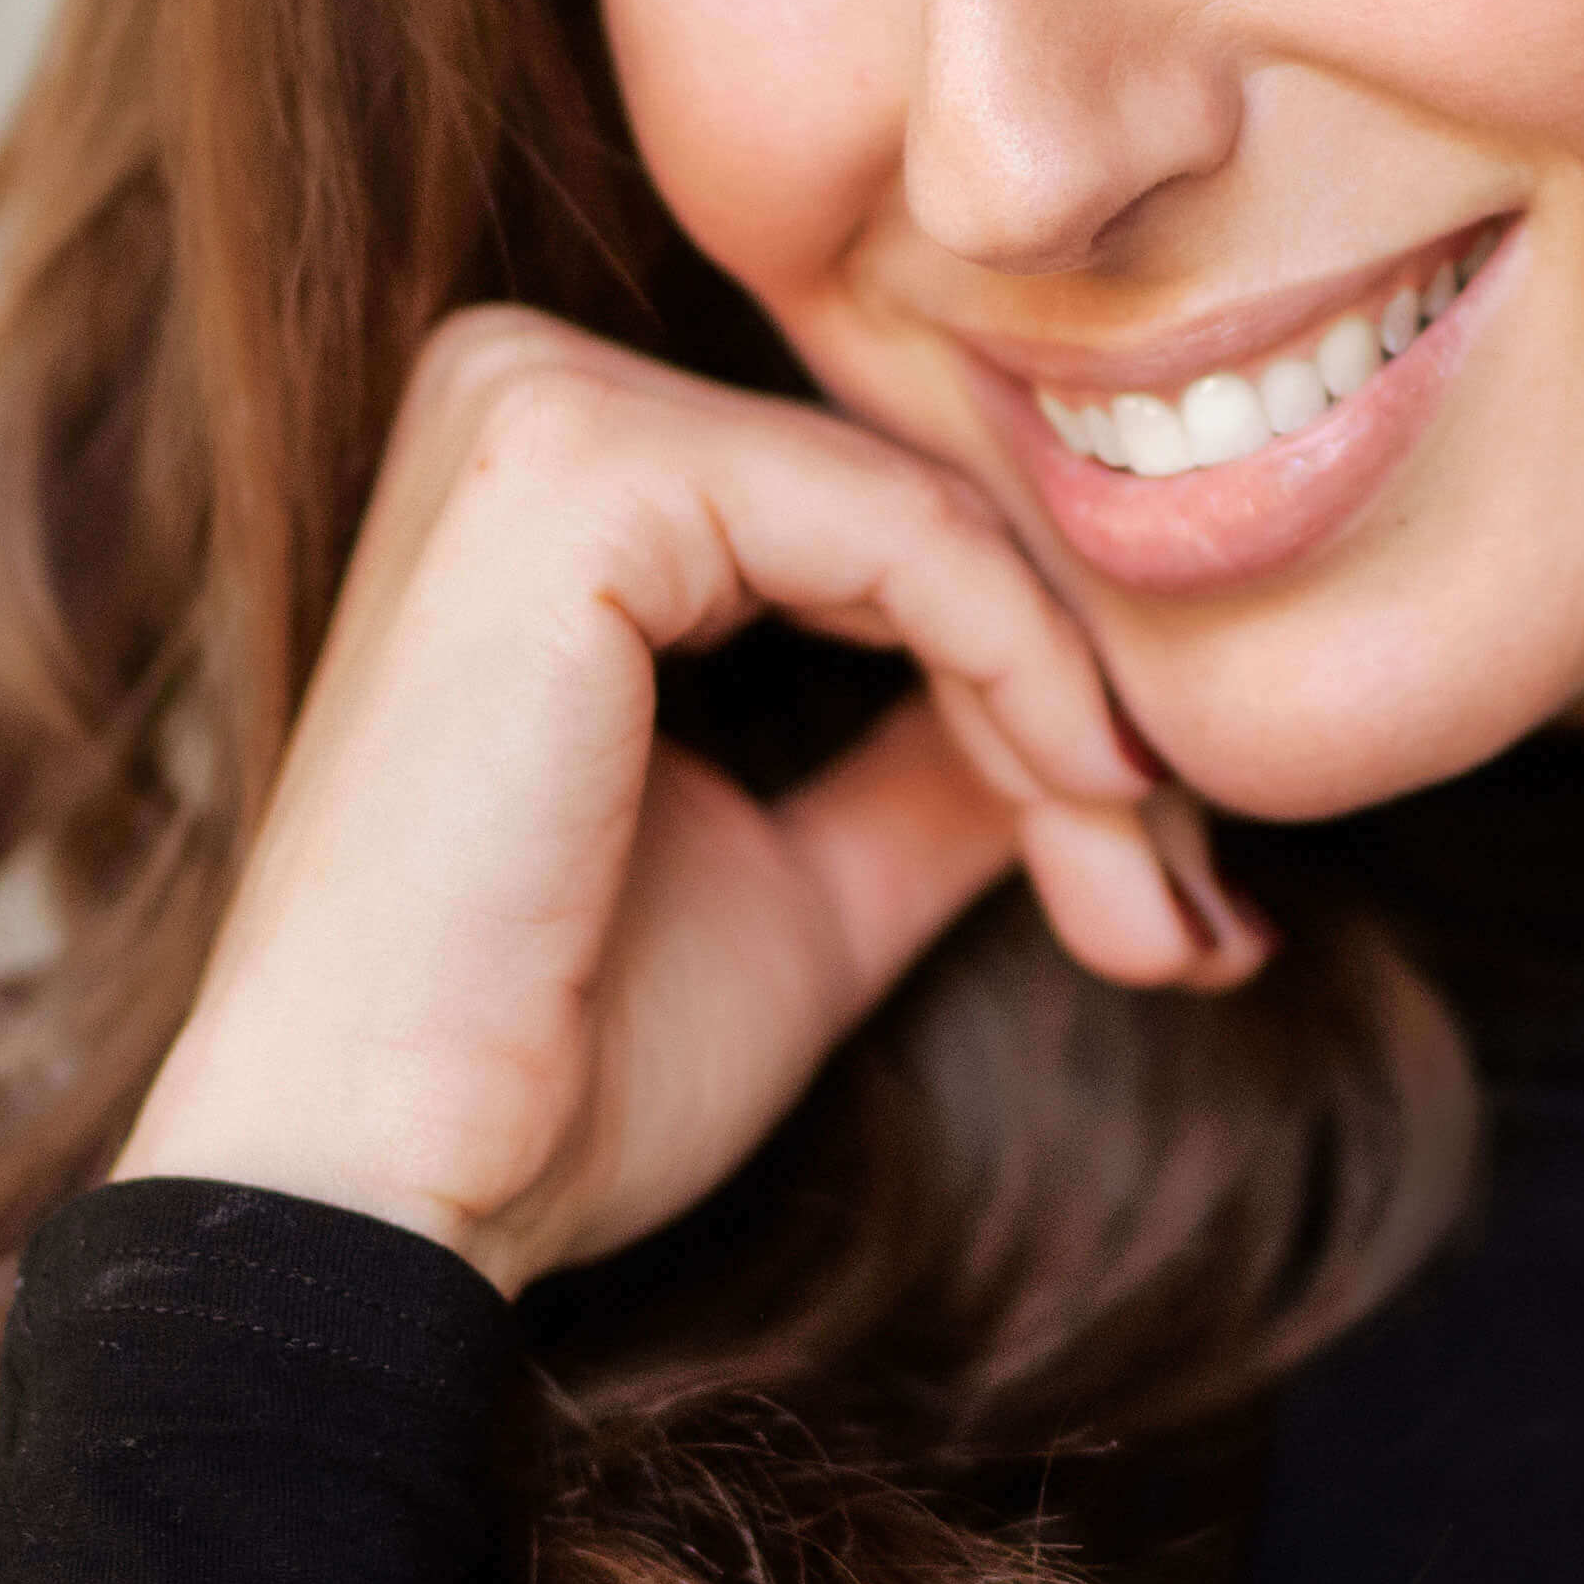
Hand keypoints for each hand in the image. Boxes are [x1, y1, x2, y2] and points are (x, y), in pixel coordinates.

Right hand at [111, 307, 1255, 1292]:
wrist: (385, 1194)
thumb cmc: (553, 1061)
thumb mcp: (810, 879)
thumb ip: (943, 768)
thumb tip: (1138, 737)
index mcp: (561, 471)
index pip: (888, 527)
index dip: (1055, 696)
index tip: (1185, 890)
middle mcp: (527, 389)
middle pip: (920, 510)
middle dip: (1085, 719)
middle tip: (1197, 917)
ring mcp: (534, 406)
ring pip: (932, 520)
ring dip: (1074, 719)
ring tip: (1152, 909)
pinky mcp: (573, 468)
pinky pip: (900, 535)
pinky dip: (1022, 676)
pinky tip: (1084, 806)